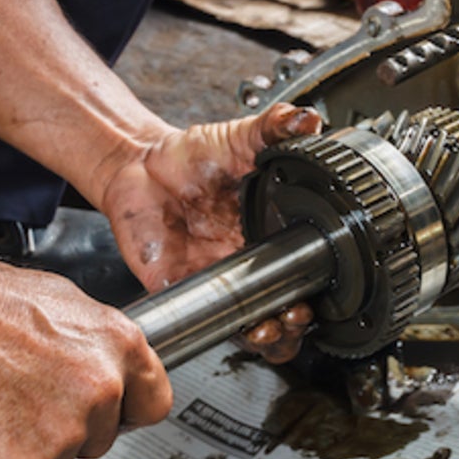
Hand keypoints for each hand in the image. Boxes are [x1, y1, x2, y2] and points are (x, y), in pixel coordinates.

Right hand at [0, 254, 171, 458]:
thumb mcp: (61, 304)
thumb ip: (92, 346)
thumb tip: (102, 368)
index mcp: (119, 346)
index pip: (152, 405)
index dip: (123, 414)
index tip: (105, 417)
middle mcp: (101, 390)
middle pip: (98, 441)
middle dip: (63, 433)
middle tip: (19, 402)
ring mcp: (63, 433)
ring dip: (25, 454)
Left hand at [98, 103, 323, 361]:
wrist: (137, 165)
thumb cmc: (190, 155)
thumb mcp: (238, 138)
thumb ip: (274, 128)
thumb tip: (308, 119)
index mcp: (269, 235)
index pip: (305, 275)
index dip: (318, 292)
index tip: (320, 293)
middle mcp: (249, 264)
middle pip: (285, 311)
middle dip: (297, 326)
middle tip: (296, 315)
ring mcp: (220, 282)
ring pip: (255, 328)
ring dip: (270, 339)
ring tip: (269, 329)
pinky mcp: (187, 291)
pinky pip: (211, 325)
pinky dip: (230, 335)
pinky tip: (240, 329)